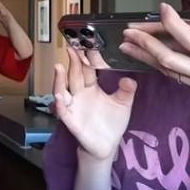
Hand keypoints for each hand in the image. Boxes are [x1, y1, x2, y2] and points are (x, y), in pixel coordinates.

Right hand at [53, 46, 137, 160]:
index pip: (88, 69)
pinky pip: (63, 112)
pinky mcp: (71, 121)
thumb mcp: (123, 104)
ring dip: (59, 79)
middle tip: (71, 46)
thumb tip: (130, 79)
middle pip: (74, 75)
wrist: (106, 146)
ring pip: (63, 90)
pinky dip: (60, 104)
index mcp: (92, 88)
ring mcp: (73, 106)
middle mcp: (80, 94)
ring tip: (59, 67)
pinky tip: (61, 97)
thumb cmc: (111, 123)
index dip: (88, 57)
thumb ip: (126, 91)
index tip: (88, 43)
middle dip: (72, 61)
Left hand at [119, 3, 189, 134]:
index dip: (175, 25)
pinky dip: (164, 65)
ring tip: (127, 44)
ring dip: (146, 55)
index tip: (163, 9)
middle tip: (128, 30)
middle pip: (170, 58)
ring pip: (169, 69)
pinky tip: (151, 56)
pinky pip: (179, 77)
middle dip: (146, 43)